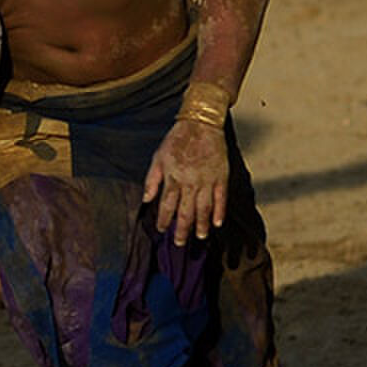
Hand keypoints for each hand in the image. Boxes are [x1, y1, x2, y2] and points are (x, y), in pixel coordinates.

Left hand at [143, 118, 228, 245]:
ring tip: (199, 237)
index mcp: (173, 178)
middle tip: (180, 243)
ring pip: (204, 208)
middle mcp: (190, 183)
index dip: (164, 220)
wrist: (201, 123)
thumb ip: (152, 180)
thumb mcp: (158, 157)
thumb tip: (146, 200)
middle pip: (186, 212)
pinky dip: (220, 211)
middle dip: (182, 229)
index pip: (167, 205)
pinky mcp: (220, 176)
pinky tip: (217, 223)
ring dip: (201, 225)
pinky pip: (221, 198)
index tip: (162, 230)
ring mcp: (207, 180)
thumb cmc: (177, 140)